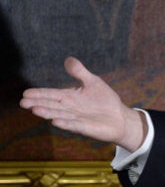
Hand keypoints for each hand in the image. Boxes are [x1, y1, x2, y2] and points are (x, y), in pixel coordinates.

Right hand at [20, 57, 146, 151]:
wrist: (120, 118)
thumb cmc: (105, 100)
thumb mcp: (93, 82)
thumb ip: (80, 72)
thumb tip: (68, 58)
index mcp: (70, 97)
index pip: (52, 94)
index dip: (39, 94)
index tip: (25, 93)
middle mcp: (70, 109)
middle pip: (51, 105)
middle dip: (38, 103)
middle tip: (23, 102)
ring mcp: (77, 119)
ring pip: (59, 115)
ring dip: (48, 113)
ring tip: (35, 110)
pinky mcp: (86, 128)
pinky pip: (74, 125)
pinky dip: (66, 124)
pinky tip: (55, 122)